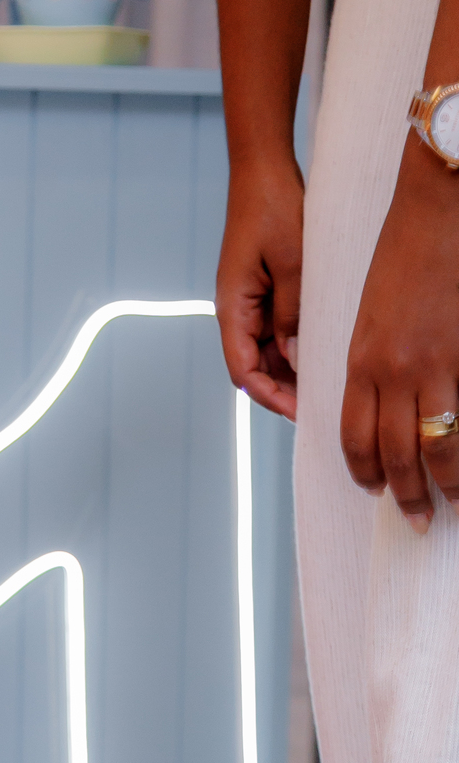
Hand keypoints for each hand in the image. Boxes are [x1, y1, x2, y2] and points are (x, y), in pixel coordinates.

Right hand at [215, 160, 303, 420]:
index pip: (244, 371)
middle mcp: (236, 312)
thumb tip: (294, 360)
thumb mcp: (292, 263)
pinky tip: (318, 352)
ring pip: (267, 353)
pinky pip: (275, 331)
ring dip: (290, 370)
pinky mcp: (262, 294)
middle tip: (318, 405)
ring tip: (322, 383)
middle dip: (283, 390)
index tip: (299, 411)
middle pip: (255, 368)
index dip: (270, 395)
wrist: (262, 170)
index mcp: (232, 309)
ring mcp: (248, 304)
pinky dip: (294, 346)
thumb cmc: (272, 209)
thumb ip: (292, 315)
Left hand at [341, 137, 458, 530]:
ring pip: (438, 445)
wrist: (440, 204)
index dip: (365, 472)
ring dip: (447, 482)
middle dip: (407, 494)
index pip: (354, 438)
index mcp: (360, 361)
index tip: (375, 492)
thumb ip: (372, 362)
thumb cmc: (406, 252)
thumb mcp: (371, 313)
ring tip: (454, 501)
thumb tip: (381, 403)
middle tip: (420, 518)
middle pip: (395, 454)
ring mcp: (437, 364)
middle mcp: (393, 372)